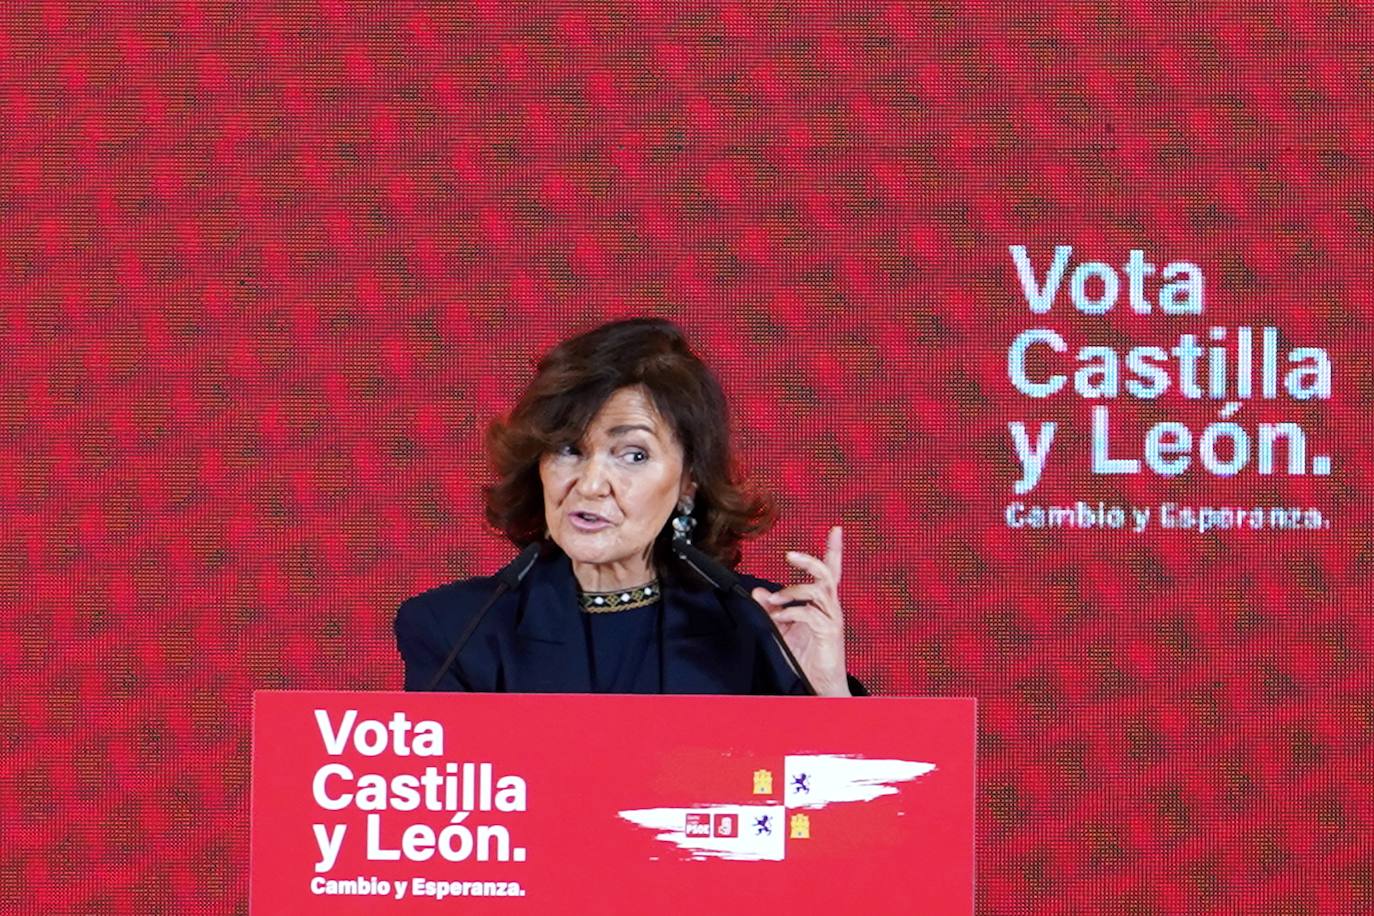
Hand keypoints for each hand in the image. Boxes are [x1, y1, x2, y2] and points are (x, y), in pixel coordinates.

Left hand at [751, 526, 850, 696]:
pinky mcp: (829, 633)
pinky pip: (811, 614)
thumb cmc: (807, 655)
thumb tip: (758, 592)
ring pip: (818, 590)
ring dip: (792, 591)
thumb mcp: (783, 628)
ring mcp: (832, 619)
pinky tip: (781, 619)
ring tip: (775, 601)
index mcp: (823, 602)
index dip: (835, 550)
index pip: (831, 571)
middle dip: (809, 560)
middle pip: (826, 574)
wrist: (820, 683)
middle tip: (789, 555)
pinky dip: (792, 613)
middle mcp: (831, 607)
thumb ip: (772, 609)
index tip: (835, 529)